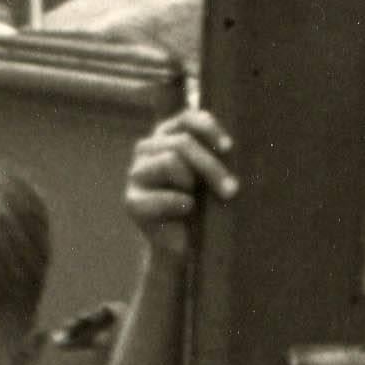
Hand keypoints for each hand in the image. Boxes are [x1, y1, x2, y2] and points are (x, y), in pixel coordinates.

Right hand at [125, 107, 235, 242]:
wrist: (183, 246)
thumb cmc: (203, 205)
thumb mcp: (212, 177)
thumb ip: (215, 156)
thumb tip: (229, 146)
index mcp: (168, 136)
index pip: (187, 119)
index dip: (208, 128)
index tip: (229, 148)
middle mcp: (148, 149)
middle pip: (182, 143)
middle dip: (210, 166)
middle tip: (232, 190)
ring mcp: (136, 173)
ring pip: (169, 161)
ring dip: (192, 182)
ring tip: (199, 201)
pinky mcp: (132, 201)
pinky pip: (160, 194)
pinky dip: (179, 202)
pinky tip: (186, 209)